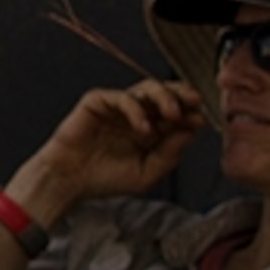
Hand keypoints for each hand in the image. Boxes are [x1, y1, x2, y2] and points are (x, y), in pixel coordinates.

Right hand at [15, 80, 203, 217]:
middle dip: (183, 95)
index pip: (176, 113)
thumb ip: (169, 155)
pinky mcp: (98, 101)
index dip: (190, 113)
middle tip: (194, 102)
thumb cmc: (104, 179)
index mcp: (150, 130)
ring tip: (173, 114)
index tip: (200, 120)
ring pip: (147, 88)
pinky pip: (122, 97)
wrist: (69, 181)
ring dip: (165, 97)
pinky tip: (143, 129)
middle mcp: (137, 114)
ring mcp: (118, 106)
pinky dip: (136, 110)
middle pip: (166, 94)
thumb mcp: (146, 174)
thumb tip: (189, 133)